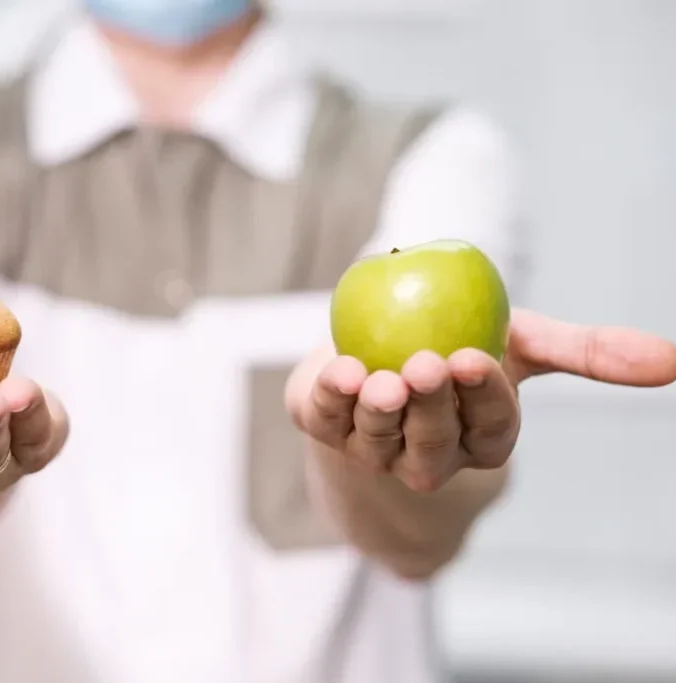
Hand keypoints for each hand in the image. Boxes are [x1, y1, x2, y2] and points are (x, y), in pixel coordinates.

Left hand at [288, 309, 675, 491]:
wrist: (384, 349)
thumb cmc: (461, 345)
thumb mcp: (523, 343)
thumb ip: (584, 350)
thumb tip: (674, 361)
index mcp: (480, 436)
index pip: (490, 428)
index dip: (484, 399)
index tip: (474, 359)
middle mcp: (429, 454)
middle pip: (434, 442)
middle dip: (432, 409)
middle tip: (427, 366)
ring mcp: (373, 447)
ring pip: (379, 441)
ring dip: (379, 412)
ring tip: (379, 377)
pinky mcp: (325, 426)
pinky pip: (324, 418)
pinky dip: (328, 399)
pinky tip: (338, 372)